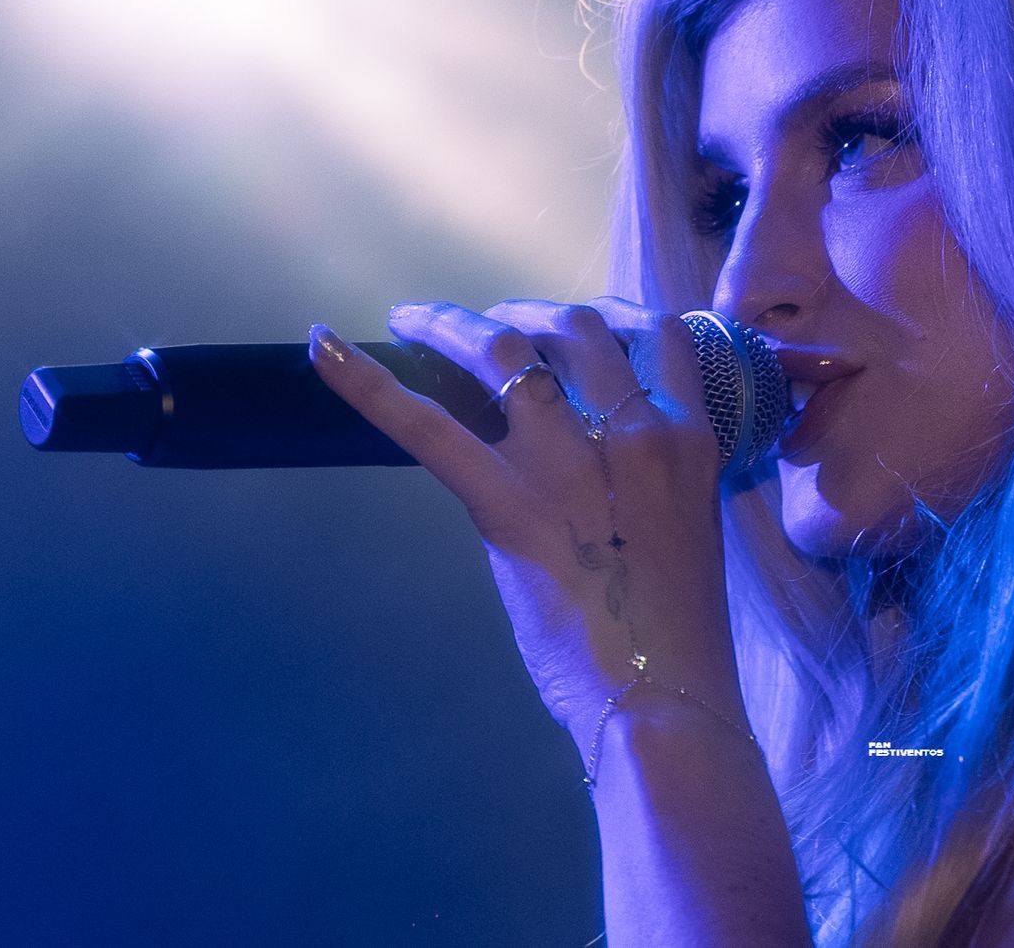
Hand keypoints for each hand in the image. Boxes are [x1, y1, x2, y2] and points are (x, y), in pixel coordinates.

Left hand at [308, 297, 747, 741]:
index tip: (576, 325)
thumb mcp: (686, 530)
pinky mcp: (508, 504)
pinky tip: (324, 346)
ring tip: (418, 322)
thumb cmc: (680, 634)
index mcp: (689, 438)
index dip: (612, 315)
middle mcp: (636, 430)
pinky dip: (368, 382)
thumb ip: (644, 480)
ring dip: (455, 323)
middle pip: (575, 327)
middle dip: (525, 314)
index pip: (661, 333)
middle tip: (491, 324)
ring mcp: (569, 463)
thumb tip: (592, 465)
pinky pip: (428, 428)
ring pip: (505, 350)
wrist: (664, 698)